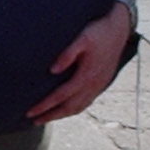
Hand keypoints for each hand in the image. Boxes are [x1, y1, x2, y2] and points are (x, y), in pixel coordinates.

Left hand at [26, 2, 133, 124]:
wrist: (119, 28)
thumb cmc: (98, 31)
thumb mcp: (82, 38)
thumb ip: (67, 54)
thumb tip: (52, 70)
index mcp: (87, 75)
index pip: (61, 96)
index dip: (45, 105)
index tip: (30, 112)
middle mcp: (94, 84)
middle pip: (69, 107)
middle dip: (51, 116)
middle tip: (34, 121)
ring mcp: (99, 85)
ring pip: (79, 107)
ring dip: (62, 115)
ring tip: (47, 118)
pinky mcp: (102, 83)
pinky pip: (86, 102)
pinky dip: (74, 109)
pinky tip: (67, 108)